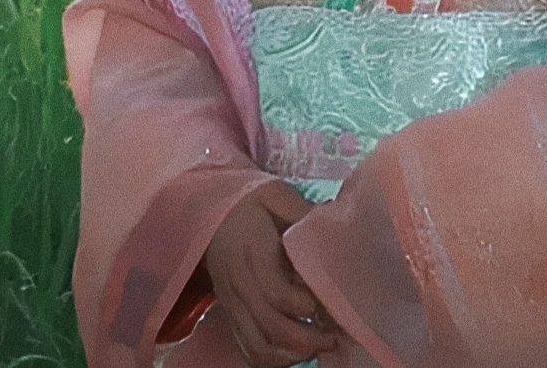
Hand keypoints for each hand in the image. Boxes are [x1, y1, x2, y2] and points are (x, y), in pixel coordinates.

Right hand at [205, 180, 339, 365]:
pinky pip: (249, 349)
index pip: (277, 292)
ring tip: (320, 346)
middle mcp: (240, 285)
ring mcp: (233, 305)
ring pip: (259, 346)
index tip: (330, 301)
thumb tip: (334, 223)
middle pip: (271, 326)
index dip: (306, 303)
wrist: (209, 217)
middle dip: (307, 338)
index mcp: (252, 253)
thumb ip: (301, 212)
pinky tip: (297, 352)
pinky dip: (274, 360)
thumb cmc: (248, 204)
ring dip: (292, 354)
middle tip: (336, 335)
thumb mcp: (275, 195)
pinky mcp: (231, 316)